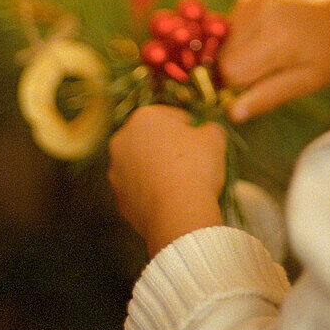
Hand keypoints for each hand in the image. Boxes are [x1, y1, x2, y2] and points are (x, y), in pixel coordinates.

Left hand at [108, 105, 225, 256]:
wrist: (178, 213)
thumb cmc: (195, 166)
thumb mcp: (214, 138)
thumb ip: (210, 128)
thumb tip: (208, 130)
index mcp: (143, 118)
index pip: (170, 116)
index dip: (189, 127)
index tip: (200, 140)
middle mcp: (122, 141)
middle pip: (150, 139)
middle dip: (168, 147)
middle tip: (191, 161)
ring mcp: (116, 172)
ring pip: (141, 166)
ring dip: (156, 170)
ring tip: (180, 183)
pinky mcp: (119, 199)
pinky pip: (139, 191)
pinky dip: (151, 193)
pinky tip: (170, 200)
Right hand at [219, 0, 329, 122]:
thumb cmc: (326, 56)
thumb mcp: (306, 83)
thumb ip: (268, 96)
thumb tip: (232, 113)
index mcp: (278, 37)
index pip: (231, 70)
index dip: (237, 87)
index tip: (255, 90)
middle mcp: (259, 12)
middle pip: (223, 56)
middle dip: (236, 72)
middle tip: (265, 73)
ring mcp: (251, 0)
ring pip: (222, 44)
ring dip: (237, 56)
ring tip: (267, 54)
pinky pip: (228, 29)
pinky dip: (240, 41)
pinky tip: (263, 39)